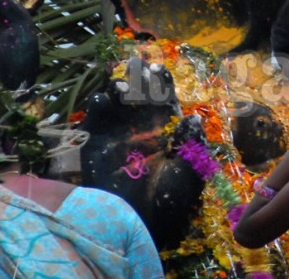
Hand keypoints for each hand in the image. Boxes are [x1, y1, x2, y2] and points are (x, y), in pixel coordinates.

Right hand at [81, 58, 199, 248]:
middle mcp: (141, 126)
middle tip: (137, 66)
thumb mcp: (190, 172)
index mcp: (166, 128)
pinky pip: (95, 120)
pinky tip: (103, 101)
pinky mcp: (96, 145)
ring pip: (116, 101)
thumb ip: (192, 144)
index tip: (158, 68)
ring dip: (117, 89)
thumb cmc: (169, 200)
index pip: (163, 97)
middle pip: (139, 92)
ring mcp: (118, 133)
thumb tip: (193, 117)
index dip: (161, 81)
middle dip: (137, 77)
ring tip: (122, 87)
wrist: (139, 223)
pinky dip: (97, 107)